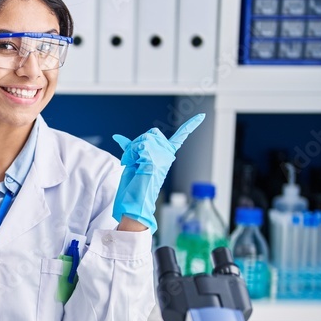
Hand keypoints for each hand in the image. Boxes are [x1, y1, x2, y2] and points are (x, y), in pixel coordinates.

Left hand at [111, 113, 205, 232]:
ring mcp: (162, 157)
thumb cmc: (134, 188)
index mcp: (165, 157)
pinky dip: (129, 154)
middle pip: (151, 133)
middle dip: (137, 143)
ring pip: (143, 138)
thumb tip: (117, 136)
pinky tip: (132, 165)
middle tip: (134, 161)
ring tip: (132, 165)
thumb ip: (133, 149)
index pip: (180, 137)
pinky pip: (137, 145)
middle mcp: (167, 156)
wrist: (134, 205)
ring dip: (131, 150)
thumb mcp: (133, 163)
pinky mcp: (154, 159)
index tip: (202, 115)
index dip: (191, 126)